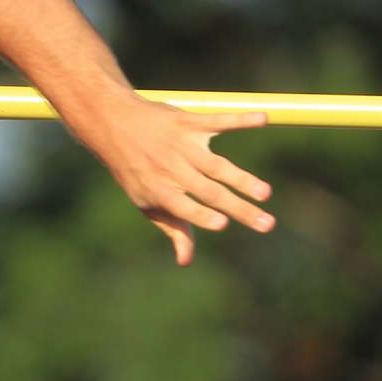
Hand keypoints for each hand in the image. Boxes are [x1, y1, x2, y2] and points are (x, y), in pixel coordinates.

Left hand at [86, 97, 274, 265]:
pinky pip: (219, 121)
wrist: (114, 122)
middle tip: (267, 224)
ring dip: (243, 179)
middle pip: (210, 191)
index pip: (183, 207)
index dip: (200, 215)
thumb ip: (172, 228)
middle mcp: (171, 168)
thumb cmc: (134, 169)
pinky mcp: (190, 122)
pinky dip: (241, 119)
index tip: (222, 224)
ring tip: (265, 194)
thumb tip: (186, 261)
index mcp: (159, 190)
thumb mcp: (146, 201)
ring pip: (217, 165)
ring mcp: (182, 144)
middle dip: (239, 208)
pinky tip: (262, 118)